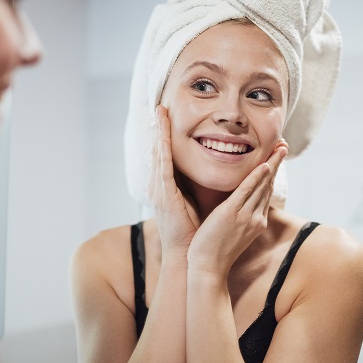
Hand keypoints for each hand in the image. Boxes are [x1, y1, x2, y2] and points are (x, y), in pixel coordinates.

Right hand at [149, 105, 198, 259]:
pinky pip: (163, 166)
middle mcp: (159, 186)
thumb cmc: (192, 232)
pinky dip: (163, 148)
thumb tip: (204, 171)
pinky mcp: (164, 195)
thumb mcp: (191, 203)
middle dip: (158, 128)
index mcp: (166, 188)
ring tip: (159, 113)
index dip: (164, 136)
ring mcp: (159, 190)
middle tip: (160, 107)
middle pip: (158, 150)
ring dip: (159, 132)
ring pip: (158, 153)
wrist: (187, 255)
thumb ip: (193, 187)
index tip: (166, 117)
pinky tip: (163, 134)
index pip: (165, 155)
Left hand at [187, 140, 287, 278]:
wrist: (208, 269)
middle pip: (268, 185)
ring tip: (280, 147)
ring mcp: (245, 216)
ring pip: (261, 185)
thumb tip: (236, 205)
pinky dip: (256, 178)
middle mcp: (255, 217)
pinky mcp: (232, 214)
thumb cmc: (214, 252)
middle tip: (284, 145)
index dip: (272, 173)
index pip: (266, 192)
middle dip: (277, 164)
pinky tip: (264, 165)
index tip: (277, 157)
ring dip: (271, 164)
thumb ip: (237, 216)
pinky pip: (246, 192)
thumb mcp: (233, 233)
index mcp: (256, 221)